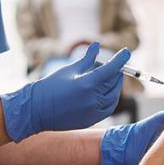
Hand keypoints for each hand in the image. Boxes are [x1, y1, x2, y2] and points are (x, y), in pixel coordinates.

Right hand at [0, 42, 129, 141]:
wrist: (36, 110)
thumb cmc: (51, 86)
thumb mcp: (69, 69)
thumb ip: (87, 58)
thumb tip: (97, 45)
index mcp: (86, 83)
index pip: (110, 69)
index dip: (120, 59)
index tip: (127, 51)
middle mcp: (92, 99)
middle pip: (113, 82)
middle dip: (117, 72)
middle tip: (117, 65)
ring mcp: (92, 111)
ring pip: (113, 96)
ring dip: (115, 85)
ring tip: (112, 77)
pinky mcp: (90, 120)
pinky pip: (108, 108)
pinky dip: (111, 99)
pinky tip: (108, 92)